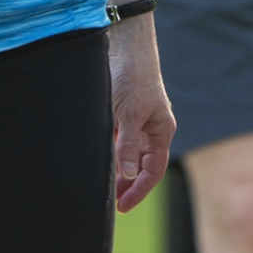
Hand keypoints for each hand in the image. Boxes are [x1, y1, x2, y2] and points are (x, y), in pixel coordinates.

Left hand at [106, 27, 175, 213]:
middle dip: (125, 184)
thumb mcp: (129, 113)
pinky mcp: (120, 113)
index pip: (152, 170)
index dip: (138, 190)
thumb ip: (128, 144)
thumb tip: (127, 173)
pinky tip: (92, 159)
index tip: (122, 207)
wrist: (124, 45)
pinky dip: (106, 151)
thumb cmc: (132, 77)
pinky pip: (115, 139)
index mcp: (160, 131)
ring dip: (114, 169)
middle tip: (106, 201)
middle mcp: (149, 129)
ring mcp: (135, 121)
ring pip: (125, 153)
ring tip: (98, 185)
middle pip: (139, 165)